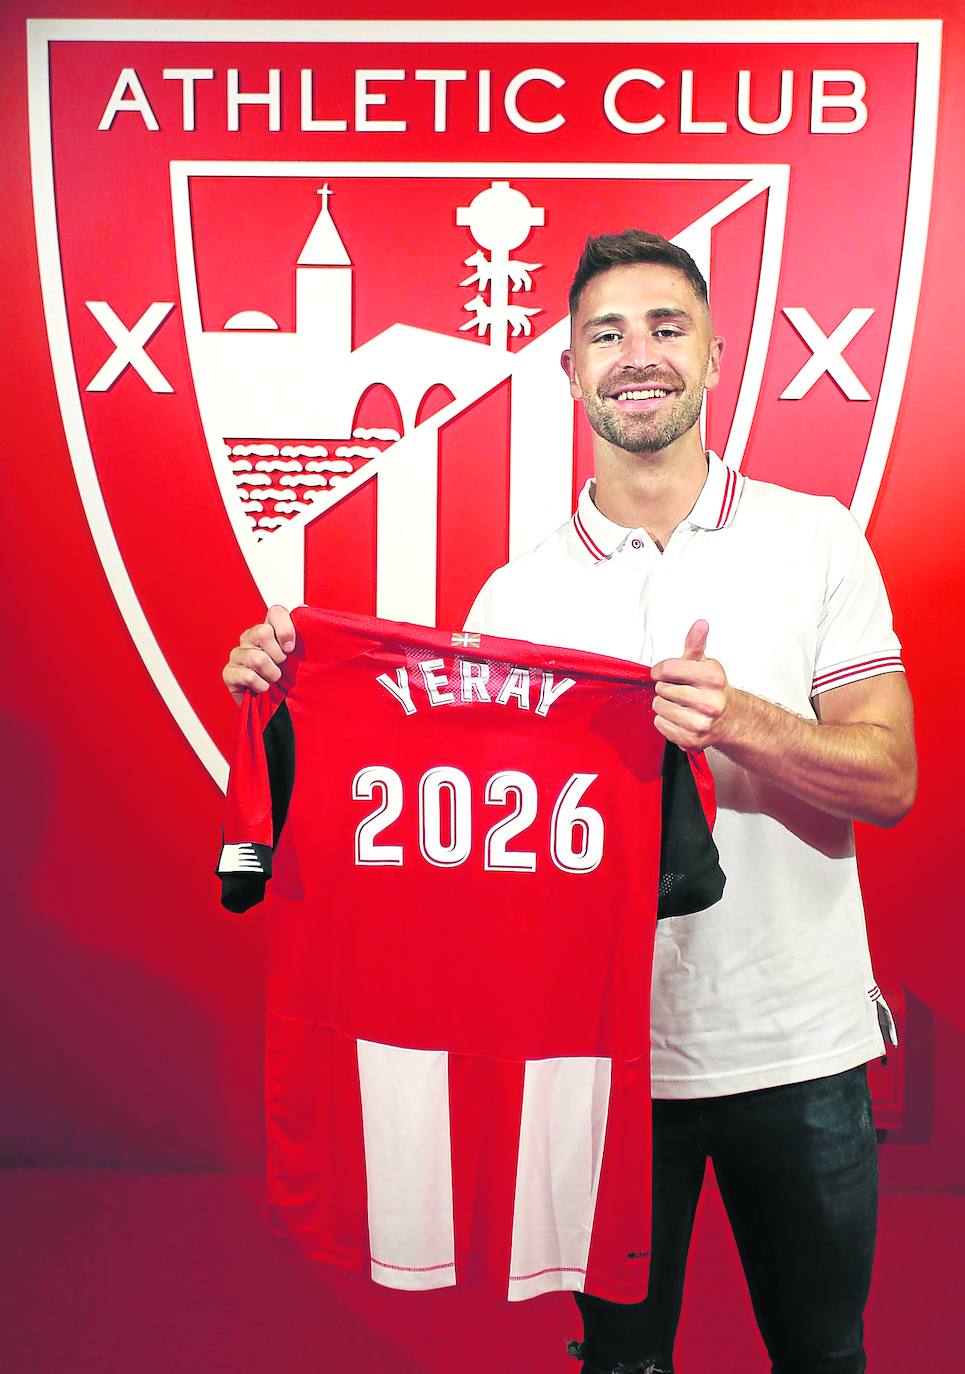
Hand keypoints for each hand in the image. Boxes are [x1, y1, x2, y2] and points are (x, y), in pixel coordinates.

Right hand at [222, 605, 295, 706]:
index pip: (275, 612)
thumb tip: (304, 608)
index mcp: (268, 628)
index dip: (285, 629)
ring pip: (257, 658)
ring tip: (273, 679)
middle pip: (262, 632)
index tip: (291, 648)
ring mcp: (237, 654)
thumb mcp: (300, 655)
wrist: (278, 707)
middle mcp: (250, 637)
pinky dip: (261, 686)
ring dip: (271, 674)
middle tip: (281, 666)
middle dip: (278, 656)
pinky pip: (248, 676)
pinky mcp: (229, 673)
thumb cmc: (289, 678)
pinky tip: (263, 688)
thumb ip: (303, 631)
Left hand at [650, 620, 730, 750]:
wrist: (729, 719)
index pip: (668, 668)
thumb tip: (700, 624)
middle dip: (666, 688)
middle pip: (661, 689)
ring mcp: (701, 723)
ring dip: (664, 705)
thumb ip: (696, 643)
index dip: (660, 670)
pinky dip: (665, 721)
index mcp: (713, 678)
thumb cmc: (712, 689)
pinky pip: (660, 725)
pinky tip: (680, 718)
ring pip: (659, 707)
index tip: (663, 672)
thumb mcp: (705, 663)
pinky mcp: (691, 739)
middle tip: (680, 691)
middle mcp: (710, 702)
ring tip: (680, 704)